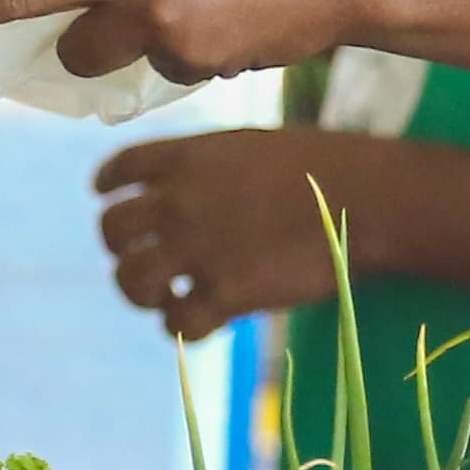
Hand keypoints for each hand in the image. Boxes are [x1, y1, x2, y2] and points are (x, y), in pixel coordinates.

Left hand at [95, 130, 358, 339]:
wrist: (363, 199)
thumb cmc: (318, 164)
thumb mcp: (246, 145)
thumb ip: (201, 166)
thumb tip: (175, 190)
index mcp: (184, 157)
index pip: (116, 170)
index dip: (106, 187)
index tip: (106, 197)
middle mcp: (178, 201)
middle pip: (112, 230)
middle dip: (120, 247)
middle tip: (139, 257)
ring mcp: (197, 249)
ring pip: (131, 281)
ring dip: (142, 291)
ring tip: (163, 294)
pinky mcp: (225, 294)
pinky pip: (176, 322)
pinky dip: (179, 324)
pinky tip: (196, 318)